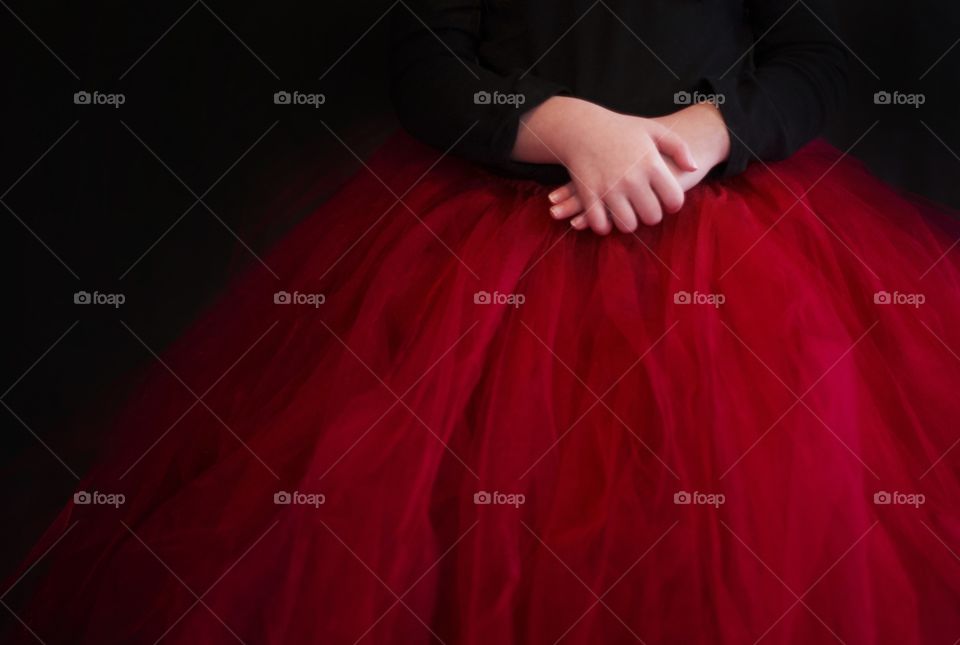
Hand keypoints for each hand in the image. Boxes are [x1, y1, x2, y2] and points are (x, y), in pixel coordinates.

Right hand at [545, 102, 731, 228]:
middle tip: (645, 208)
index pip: (674, 200)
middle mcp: (632, 178)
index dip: (673, 204)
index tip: (666, 201)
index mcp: (651, 163)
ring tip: (627, 213)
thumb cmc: (621, 128)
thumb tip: (694, 169)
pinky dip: (603, 226)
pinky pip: (600, 224)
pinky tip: (606, 218)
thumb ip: (679, 148)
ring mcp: (609, 187)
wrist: (581, 127)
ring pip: (627, 225)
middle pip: (651, 217)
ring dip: (628, 223)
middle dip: (650, 215)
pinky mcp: (589, 194)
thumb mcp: (653, 130)